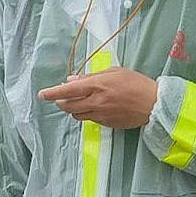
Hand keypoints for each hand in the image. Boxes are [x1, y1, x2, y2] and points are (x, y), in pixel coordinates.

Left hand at [38, 66, 158, 127]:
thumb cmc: (136, 83)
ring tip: (79, 101)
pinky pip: (89, 119)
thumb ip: (92, 76)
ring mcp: (100, 115)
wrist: (154, 104)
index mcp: (97, 85)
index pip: (67, 91)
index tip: (42, 94)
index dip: (52, 93)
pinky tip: (94, 107)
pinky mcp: (106, 124)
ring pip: (77, 114)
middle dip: (60, 102)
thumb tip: (72, 80)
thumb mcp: (115, 72)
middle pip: (68, 106)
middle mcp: (95, 102)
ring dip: (73, 108)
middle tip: (61, 97)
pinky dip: (86, 113)